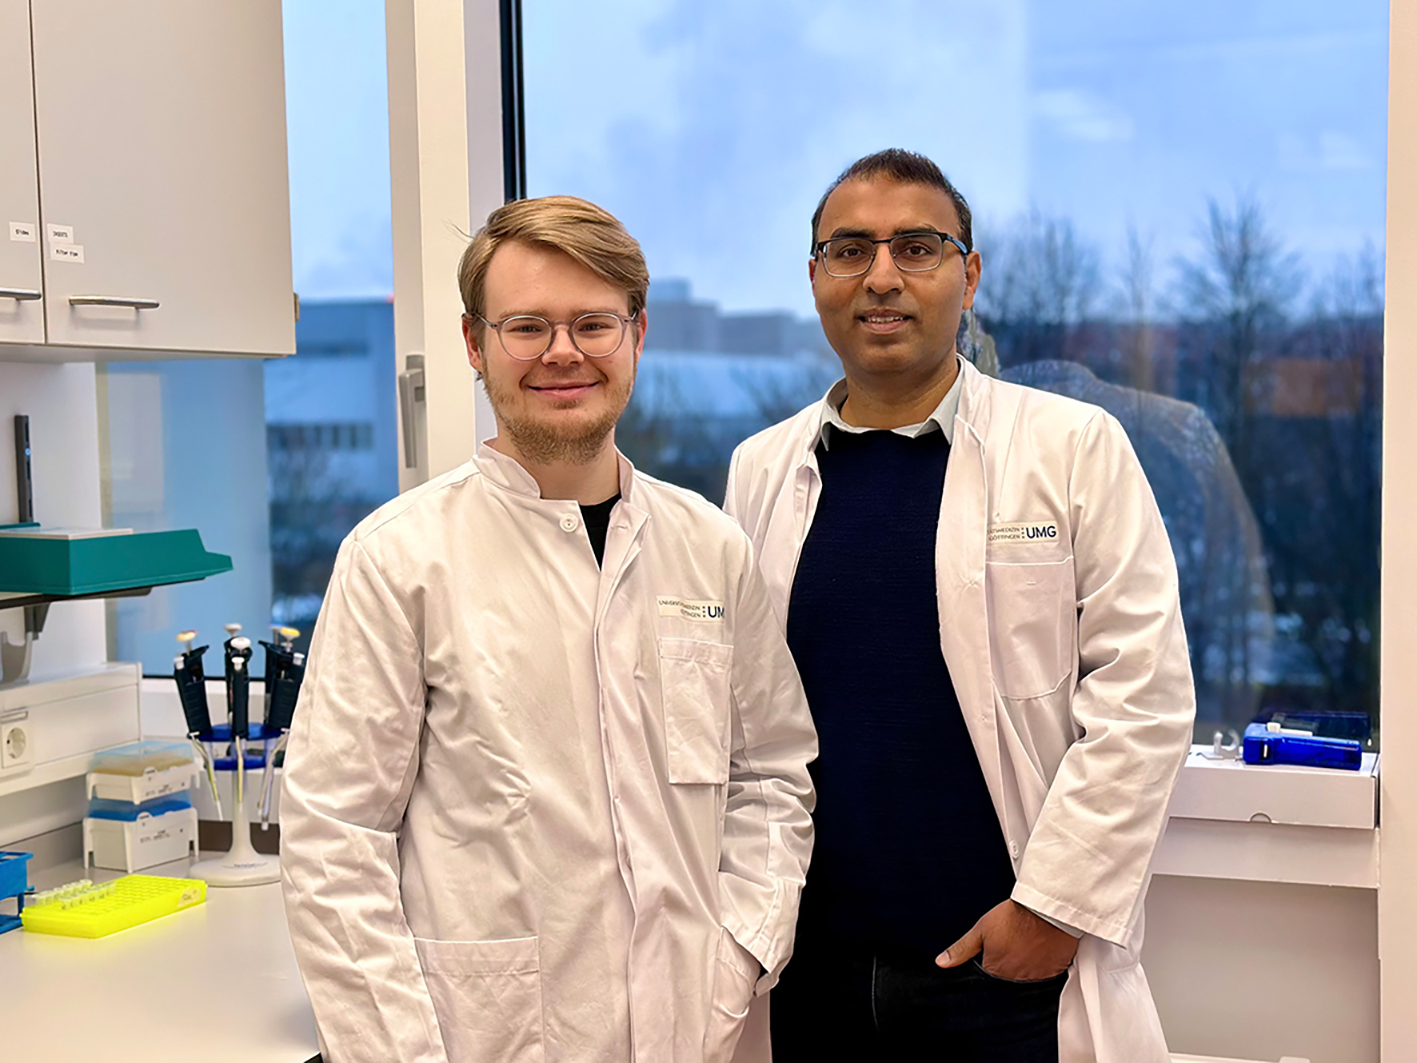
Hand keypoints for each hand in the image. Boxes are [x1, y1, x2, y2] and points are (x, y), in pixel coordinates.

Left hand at [935, 899, 1078, 980]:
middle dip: (1009, 963)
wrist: (1043, 909)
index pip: (989, 974)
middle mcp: (1015, 980)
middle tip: (1015, 941)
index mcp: (995, 971)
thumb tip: (941, 963)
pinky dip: (1043, 964)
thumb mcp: (980, 930)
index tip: (1000, 946)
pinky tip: (1041, 947)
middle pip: (1008, 977)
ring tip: (1028, 943)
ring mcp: (1036, 978)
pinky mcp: (1054, 972)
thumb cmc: (1012, 917)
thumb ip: (961, 949)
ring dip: (1026, 964)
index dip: (992, 959)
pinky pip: (1046, 974)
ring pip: (1027, 976)